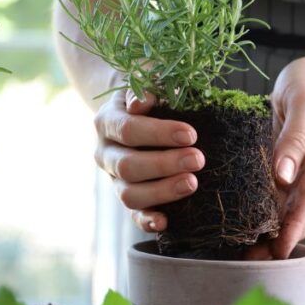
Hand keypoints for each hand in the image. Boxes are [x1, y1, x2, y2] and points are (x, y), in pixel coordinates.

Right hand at [93, 90, 204, 231]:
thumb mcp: (147, 82)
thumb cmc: (151, 94)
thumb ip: (145, 89)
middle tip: (198, 159)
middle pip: (128, 166)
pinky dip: (147, 221)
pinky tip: (166, 222)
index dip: (159, 134)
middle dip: (165, 164)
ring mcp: (114, 179)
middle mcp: (105, 153)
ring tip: (192, 183)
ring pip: (129, 194)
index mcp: (107, 123)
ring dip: (161, 192)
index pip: (128, 130)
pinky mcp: (129, 196)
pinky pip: (133, 215)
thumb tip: (141, 103)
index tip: (191, 134)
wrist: (136, 108)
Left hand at [247, 52, 304, 259]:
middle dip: (282, 238)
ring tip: (247, 251)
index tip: (280, 250)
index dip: (296, 226)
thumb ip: (296, 136)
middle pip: (301, 210)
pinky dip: (266, 210)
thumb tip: (283, 175)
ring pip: (290, 205)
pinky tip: (248, 222)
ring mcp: (304, 167)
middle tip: (255, 261)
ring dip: (272, 229)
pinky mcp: (291, 163)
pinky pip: (280, 192)